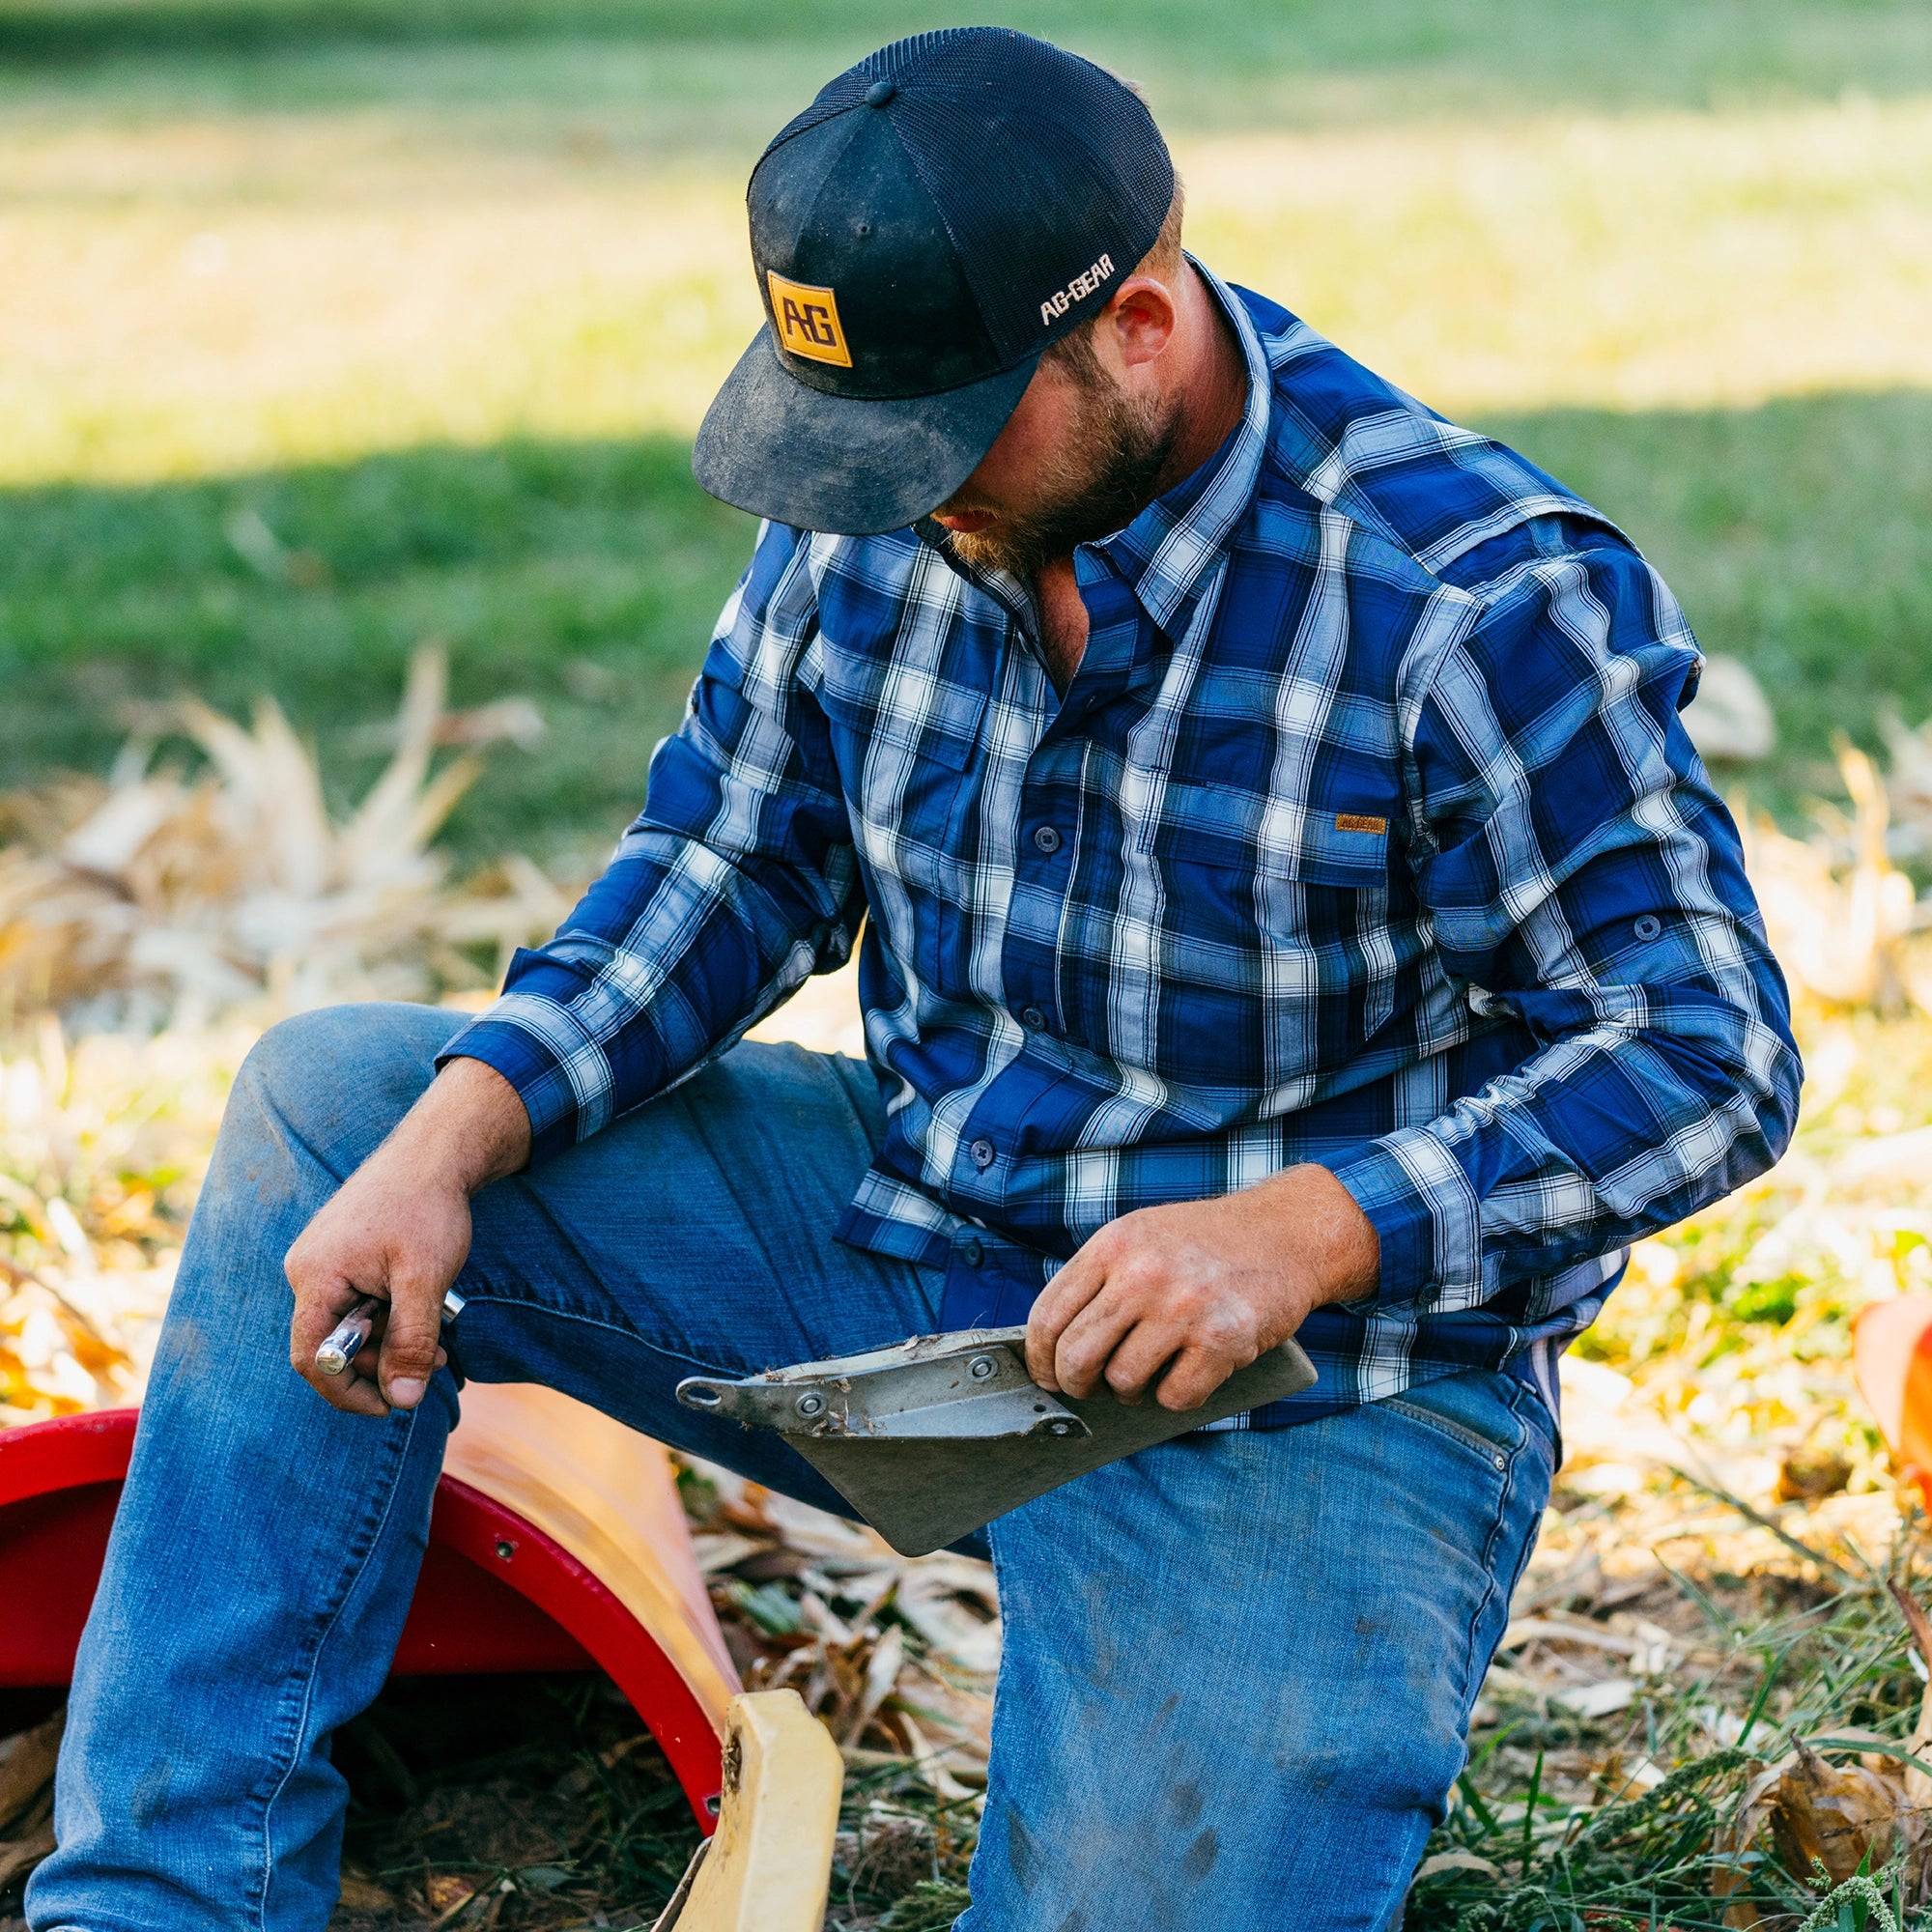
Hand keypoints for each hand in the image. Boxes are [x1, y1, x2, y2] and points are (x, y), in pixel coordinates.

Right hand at [285, 1057, 530, 1416]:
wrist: (437, 1152)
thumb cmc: (428, 1209)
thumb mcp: (425, 1281)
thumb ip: (411, 1341)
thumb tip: (402, 1401)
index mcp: (316, 1277)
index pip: (311, 1357)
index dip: (346, 1391)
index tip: (390, 1406)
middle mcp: (309, 1270)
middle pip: (333, 1344)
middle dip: (383, 1362)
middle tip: (435, 1363)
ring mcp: (324, 1261)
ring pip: (351, 1325)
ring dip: (393, 1340)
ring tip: (439, 1340)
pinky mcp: (344, 1255)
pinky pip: (359, 1302)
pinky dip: (391, 1315)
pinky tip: (424, 1308)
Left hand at [1025, 1164, 1378, 1412]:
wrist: (1285, 1234)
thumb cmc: (1204, 1243)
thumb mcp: (1140, 1236)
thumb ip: (1098, 1280)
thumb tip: (1051, 1347)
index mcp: (1114, 1245)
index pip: (1048, 1316)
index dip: (1039, 1359)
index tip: (1046, 1375)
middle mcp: (1143, 1274)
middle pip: (1076, 1357)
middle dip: (1076, 1384)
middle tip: (1090, 1387)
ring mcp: (1183, 1308)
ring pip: (1122, 1382)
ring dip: (1129, 1391)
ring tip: (1145, 1375)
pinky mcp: (1223, 1340)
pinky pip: (1174, 1397)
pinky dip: (1175, 1396)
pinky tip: (1186, 1373)